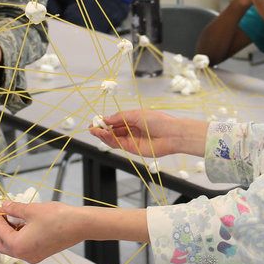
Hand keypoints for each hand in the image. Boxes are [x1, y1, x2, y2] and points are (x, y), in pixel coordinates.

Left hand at [0, 201, 82, 263]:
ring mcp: (34, 256)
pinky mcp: (41, 252)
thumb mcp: (32, 210)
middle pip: (3, 243)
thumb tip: (4, 206)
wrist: (81, 225)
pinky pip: (23, 245)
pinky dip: (18, 234)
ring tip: (8, 214)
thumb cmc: (58, 218)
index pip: (0, 232)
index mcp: (19, 246)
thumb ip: (14, 209)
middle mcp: (25, 255)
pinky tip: (20, 221)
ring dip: (8, 230)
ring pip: (13, 245)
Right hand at [89, 109, 205, 157]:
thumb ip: (119, 117)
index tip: (96, 121)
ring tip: (95, 131)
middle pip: (113, 131)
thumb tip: (106, 119)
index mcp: (133, 119)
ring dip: (103, 135)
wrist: (171, 134)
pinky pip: (118, 144)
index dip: (105, 122)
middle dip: (101, 129)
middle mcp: (131, 130)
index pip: (115, 121)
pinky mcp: (132, 149)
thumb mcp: (136, 114)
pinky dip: (109, 140)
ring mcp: (131, 140)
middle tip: (92, 128)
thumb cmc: (158, 121)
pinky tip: (103, 135)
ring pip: (113, 139)